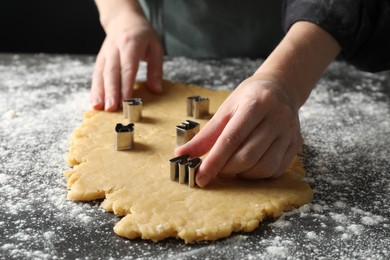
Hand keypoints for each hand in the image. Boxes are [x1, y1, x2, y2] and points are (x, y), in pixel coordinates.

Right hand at [90, 14, 163, 110]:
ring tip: (99, 108)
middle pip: (112, 72)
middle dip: (111, 91)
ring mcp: (105, 54)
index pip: (128, 66)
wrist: (123, 19)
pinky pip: (96, 75)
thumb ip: (156, 69)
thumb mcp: (156, 47)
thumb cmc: (142, 35)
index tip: (127, 99)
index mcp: (131, 44)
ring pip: (100, 74)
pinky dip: (94, 89)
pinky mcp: (100, 59)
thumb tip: (156, 90)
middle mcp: (115, 49)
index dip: (126, 84)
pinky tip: (94, 102)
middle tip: (112, 108)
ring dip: (99, 92)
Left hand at [175, 77, 302, 186]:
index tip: (200, 177)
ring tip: (232, 166)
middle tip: (215, 169)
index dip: (214, 161)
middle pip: (248, 156)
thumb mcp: (226, 110)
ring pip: (264, 167)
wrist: (281, 88)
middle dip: (226, 169)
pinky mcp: (296, 144)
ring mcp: (289, 132)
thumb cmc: (249, 98)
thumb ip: (205, 135)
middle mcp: (277, 118)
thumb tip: (183, 154)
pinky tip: (249, 166)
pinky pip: (276, 170)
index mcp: (256, 104)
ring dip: (242, 174)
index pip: (231, 139)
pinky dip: (258, 175)